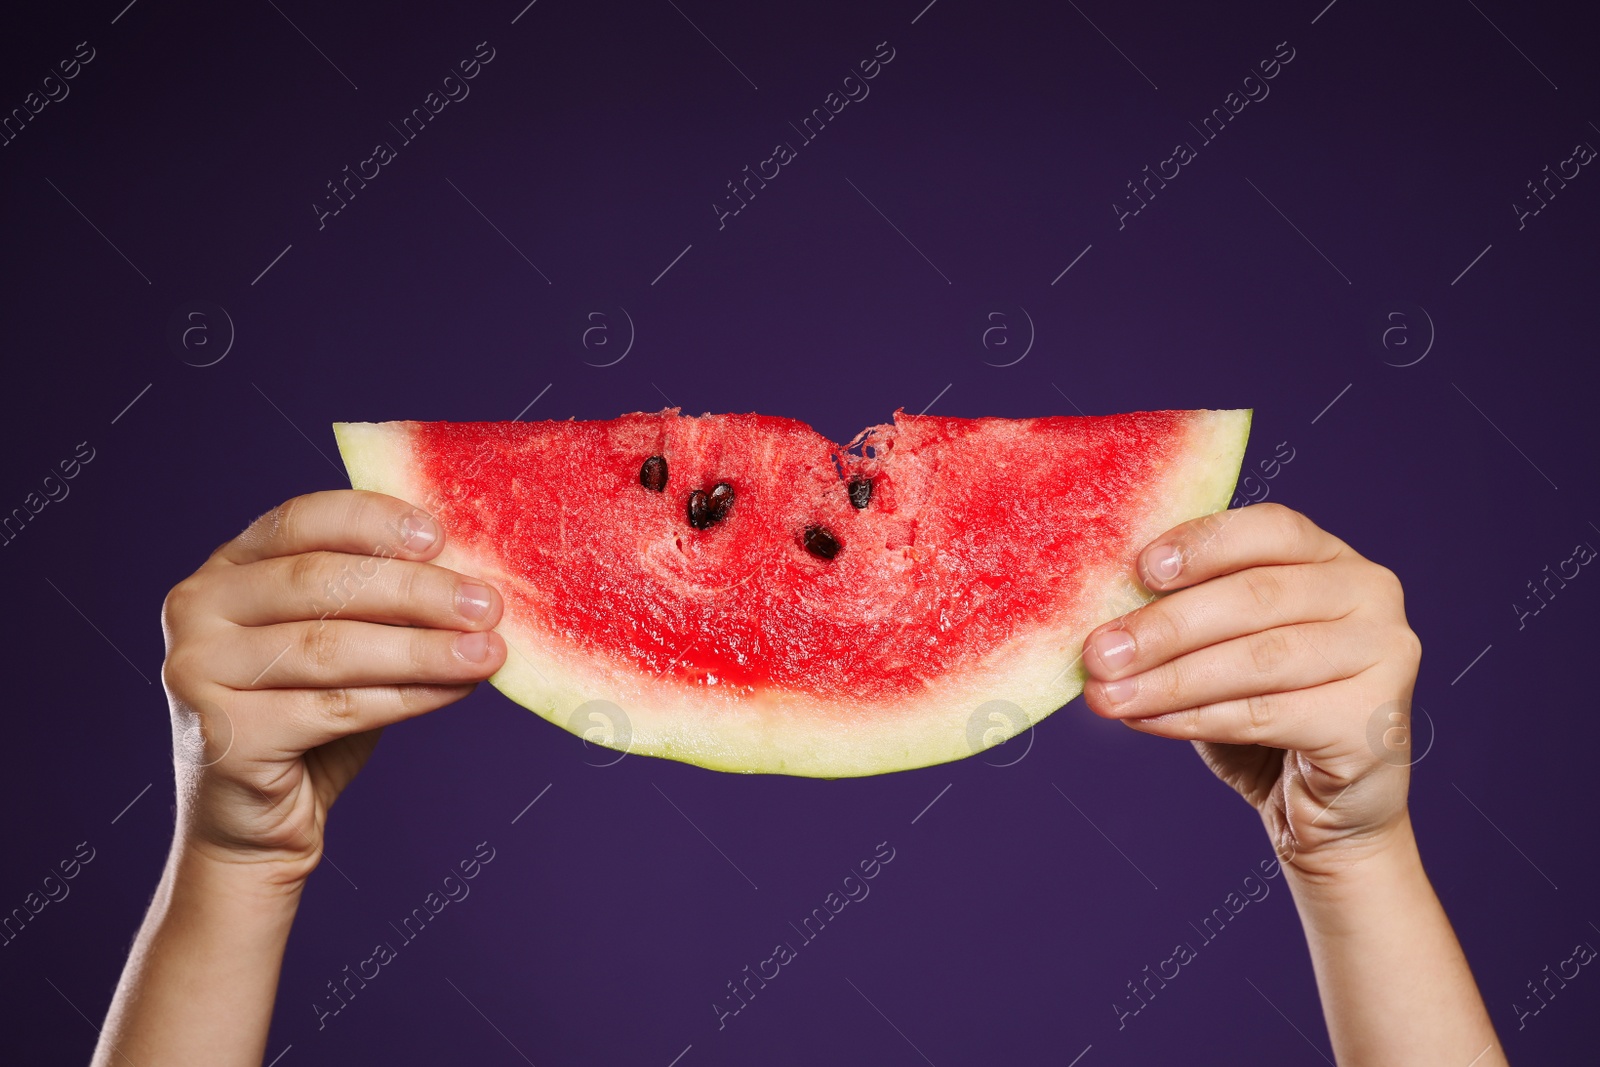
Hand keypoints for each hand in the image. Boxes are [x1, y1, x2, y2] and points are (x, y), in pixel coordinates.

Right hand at [160, 490, 506, 887]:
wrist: (253, 826)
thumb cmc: (306, 718)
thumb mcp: (338, 644)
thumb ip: (378, 604)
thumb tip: (469, 576)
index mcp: (226, 570)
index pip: (300, 521)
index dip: (373, 521)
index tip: (440, 535)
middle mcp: (196, 610)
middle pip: (321, 582)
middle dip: (417, 590)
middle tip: (487, 603)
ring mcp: (198, 672)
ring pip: (332, 648)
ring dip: (423, 647)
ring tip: (487, 651)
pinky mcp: (224, 734)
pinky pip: (336, 707)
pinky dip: (408, 696)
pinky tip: (457, 689)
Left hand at [1080, 503, 1422, 877]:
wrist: (1323, 811)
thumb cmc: (1264, 715)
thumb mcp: (1223, 650)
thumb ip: (1187, 616)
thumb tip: (1105, 615)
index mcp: (1332, 558)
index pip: (1272, 528)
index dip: (1204, 544)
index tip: (1140, 569)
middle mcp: (1370, 595)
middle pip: (1256, 597)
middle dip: (1165, 627)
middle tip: (1097, 652)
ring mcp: (1385, 655)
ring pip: (1258, 659)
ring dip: (1169, 679)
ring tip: (1107, 696)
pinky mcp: (1373, 721)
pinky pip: (1267, 714)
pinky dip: (1196, 718)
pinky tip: (1147, 721)